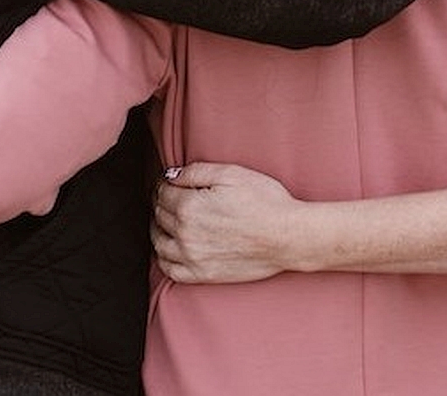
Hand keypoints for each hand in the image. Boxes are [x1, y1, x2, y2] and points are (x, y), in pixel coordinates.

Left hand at [152, 162, 300, 283]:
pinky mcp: (202, 274)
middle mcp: (185, 233)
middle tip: (171, 197)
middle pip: (159, 215)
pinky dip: (164, 257)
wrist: (287, 236)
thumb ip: (197, 172)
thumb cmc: (266, 202)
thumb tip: (172, 175)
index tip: (170, 182)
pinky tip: (171, 248)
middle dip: (162, 203)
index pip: (163, 192)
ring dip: (159, 228)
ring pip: (159, 242)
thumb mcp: (232, 174)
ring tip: (168, 221)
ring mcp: (192, 257)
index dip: (165, 184)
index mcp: (189, 206)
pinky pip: (169, 269)